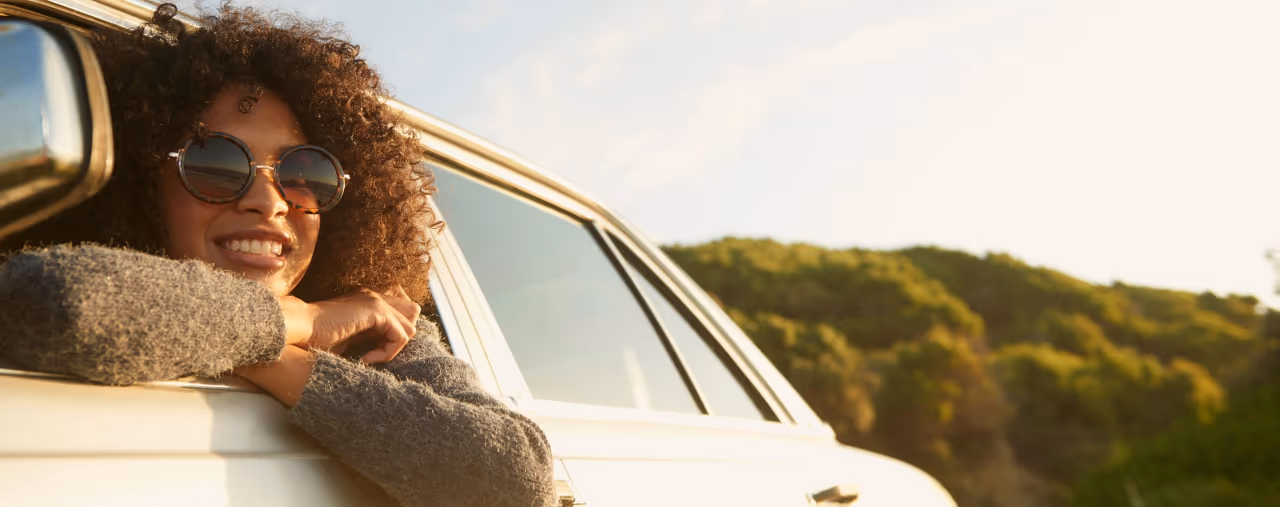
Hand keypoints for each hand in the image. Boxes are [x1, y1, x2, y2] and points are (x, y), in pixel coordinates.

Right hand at [279, 286, 421, 363]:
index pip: (403, 314)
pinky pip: (401, 336)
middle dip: (398, 341)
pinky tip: (365, 358)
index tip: (372, 353)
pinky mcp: (376, 310)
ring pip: (409, 329)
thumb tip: (389, 347)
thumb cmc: (317, 338)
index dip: (395, 337)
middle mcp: (375, 298)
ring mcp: (376, 301)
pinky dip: (387, 353)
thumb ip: (371, 337)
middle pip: (412, 316)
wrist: (300, 327)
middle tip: (373, 355)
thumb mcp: (351, 339)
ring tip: (367, 358)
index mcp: (369, 302)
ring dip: (391, 350)